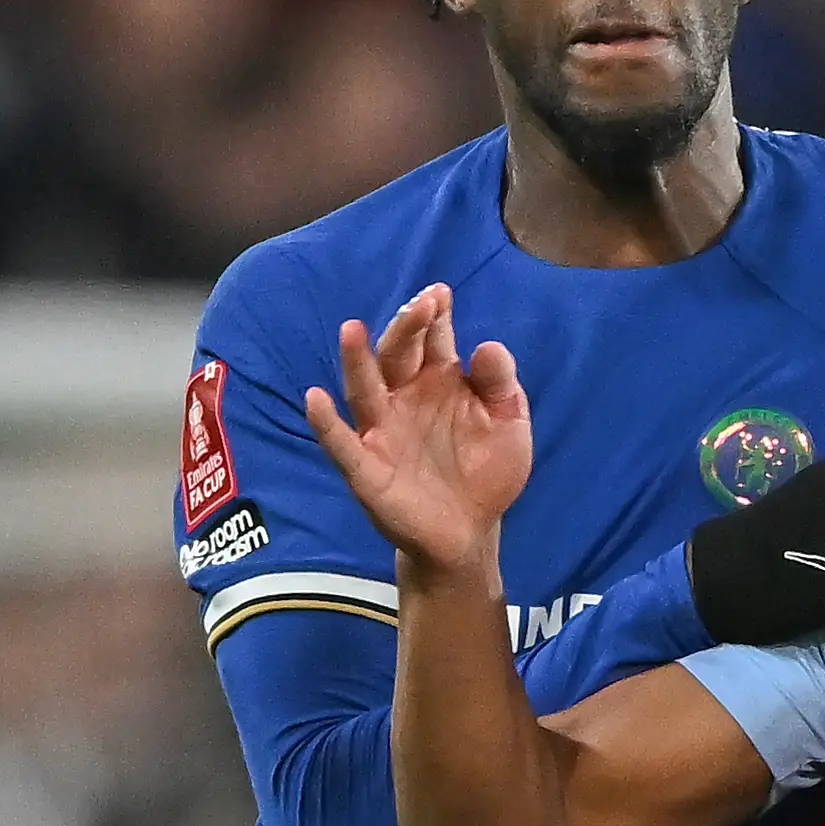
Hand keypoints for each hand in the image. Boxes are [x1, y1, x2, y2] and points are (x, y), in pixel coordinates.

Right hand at [305, 284, 531, 575]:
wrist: (471, 531)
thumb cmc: (486, 470)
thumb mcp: (508, 424)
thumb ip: (501, 385)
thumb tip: (487, 346)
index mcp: (439, 381)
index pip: (432, 339)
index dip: (434, 316)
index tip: (440, 294)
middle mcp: (404, 398)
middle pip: (397, 355)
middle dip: (406, 329)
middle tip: (420, 306)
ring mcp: (382, 431)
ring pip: (364, 389)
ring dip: (356, 361)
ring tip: (351, 329)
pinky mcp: (366, 468)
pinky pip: (342, 444)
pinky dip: (326, 423)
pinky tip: (316, 399)